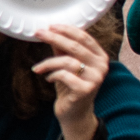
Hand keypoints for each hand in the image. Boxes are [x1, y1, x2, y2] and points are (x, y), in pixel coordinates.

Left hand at [32, 20, 109, 139]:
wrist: (75, 113)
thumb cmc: (71, 86)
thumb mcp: (66, 64)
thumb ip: (62, 49)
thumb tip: (50, 30)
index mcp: (100, 57)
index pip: (84, 37)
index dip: (66, 30)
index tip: (50, 26)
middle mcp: (102, 66)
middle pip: (75, 46)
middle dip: (54, 38)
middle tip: (38, 33)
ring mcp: (96, 78)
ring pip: (67, 61)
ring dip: (48, 62)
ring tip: (38, 68)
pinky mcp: (86, 90)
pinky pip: (64, 75)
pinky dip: (52, 75)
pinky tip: (48, 79)